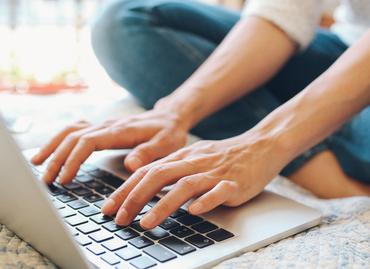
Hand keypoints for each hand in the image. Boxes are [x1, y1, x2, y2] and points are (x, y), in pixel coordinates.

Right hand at [30, 108, 189, 184]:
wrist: (171, 116)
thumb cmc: (169, 132)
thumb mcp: (166, 144)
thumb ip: (148, 154)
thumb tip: (130, 165)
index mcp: (120, 131)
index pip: (88, 142)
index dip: (73, 160)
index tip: (65, 179)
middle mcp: (107, 125)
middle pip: (73, 137)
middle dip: (56, 158)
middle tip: (45, 180)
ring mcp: (103, 125)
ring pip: (70, 131)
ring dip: (52, 146)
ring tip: (37, 164)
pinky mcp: (101, 129)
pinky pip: (75, 131)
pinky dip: (59, 141)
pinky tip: (50, 153)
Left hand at [100, 132, 286, 229]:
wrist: (261, 146)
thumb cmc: (224, 157)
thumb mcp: (193, 159)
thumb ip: (171, 172)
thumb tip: (143, 190)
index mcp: (181, 157)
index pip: (146, 171)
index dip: (125, 189)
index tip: (109, 208)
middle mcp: (194, 163)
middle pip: (158, 176)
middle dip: (135, 198)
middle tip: (121, 219)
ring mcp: (214, 173)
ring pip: (184, 185)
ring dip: (162, 205)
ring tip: (146, 223)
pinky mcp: (234, 183)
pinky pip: (219, 191)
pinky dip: (205, 201)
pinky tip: (194, 212)